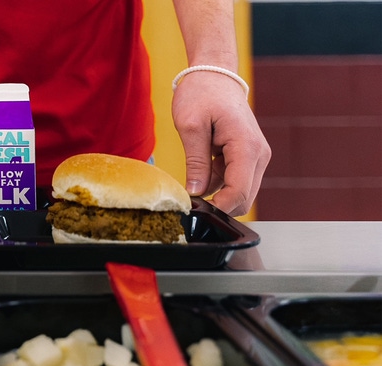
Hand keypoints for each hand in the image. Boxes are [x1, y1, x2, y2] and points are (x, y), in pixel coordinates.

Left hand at [172, 71, 270, 215]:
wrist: (214, 74)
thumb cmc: (202, 94)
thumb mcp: (190, 127)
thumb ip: (195, 163)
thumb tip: (196, 193)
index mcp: (247, 147)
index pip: (239, 192)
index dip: (218, 207)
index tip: (194, 210)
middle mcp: (259, 154)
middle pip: (244, 198)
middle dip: (218, 204)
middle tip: (188, 199)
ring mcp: (256, 156)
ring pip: (239, 192)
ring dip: (216, 192)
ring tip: (192, 175)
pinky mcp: (249, 157)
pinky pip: (233, 180)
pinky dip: (217, 182)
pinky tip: (201, 168)